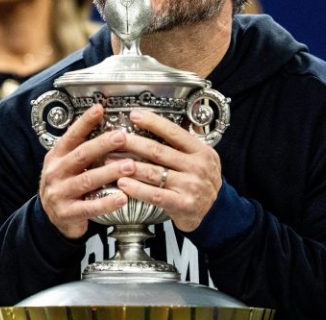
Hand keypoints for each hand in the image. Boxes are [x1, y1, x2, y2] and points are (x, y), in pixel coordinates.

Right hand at [39, 104, 133, 238]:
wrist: (50, 218)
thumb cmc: (66, 185)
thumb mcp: (66, 164)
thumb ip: (81, 148)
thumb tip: (107, 125)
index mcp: (56, 156)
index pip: (71, 136)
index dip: (85, 122)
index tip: (99, 109)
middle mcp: (55, 172)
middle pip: (81, 155)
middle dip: (103, 145)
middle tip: (122, 137)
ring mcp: (59, 193)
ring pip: (87, 180)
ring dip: (109, 172)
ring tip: (130, 166)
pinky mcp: (67, 213)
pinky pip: (89, 207)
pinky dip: (107, 202)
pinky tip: (122, 198)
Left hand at [115, 109, 221, 231]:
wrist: (216, 210)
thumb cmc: (200, 180)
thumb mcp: (201, 157)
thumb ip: (182, 143)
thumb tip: (154, 123)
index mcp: (201, 150)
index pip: (174, 132)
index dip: (153, 122)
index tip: (134, 115)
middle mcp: (197, 166)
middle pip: (158, 151)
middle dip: (132, 143)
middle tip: (114, 138)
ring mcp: (191, 186)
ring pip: (153, 172)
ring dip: (128, 166)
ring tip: (109, 161)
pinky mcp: (182, 204)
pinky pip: (154, 194)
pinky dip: (136, 188)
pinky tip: (122, 184)